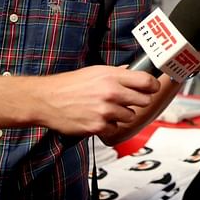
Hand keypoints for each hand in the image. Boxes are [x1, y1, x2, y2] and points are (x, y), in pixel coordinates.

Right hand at [33, 66, 159, 139]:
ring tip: (106, 109)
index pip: (146, 81)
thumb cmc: (70, 85)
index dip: (153, 86)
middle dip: (139, 101)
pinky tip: (97, 117)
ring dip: (122, 115)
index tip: (153, 88)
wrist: (47, 100)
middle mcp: (111, 93)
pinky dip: (108, 125)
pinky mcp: (99, 126)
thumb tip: (134, 72)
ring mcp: (106, 111)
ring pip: (130, 116)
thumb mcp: (95, 71)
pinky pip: (115, 128)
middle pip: (144, 100)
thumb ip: (117, 73)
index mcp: (111, 76)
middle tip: (128, 100)